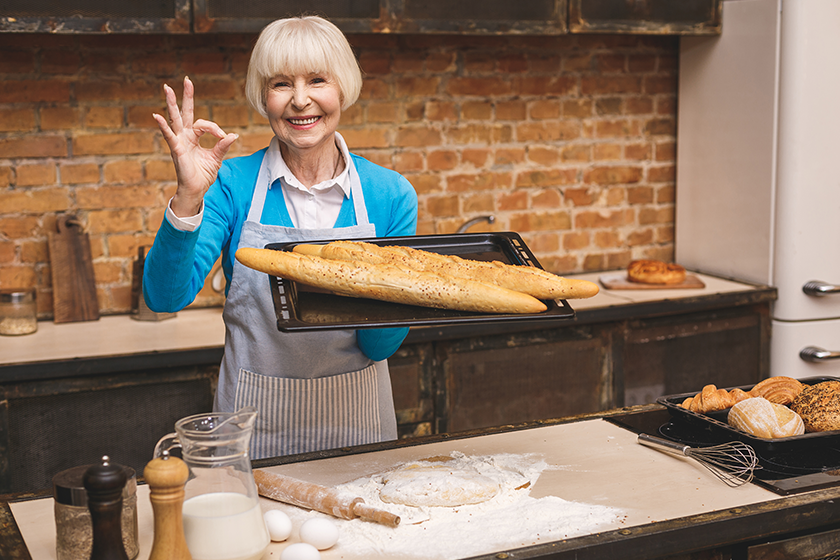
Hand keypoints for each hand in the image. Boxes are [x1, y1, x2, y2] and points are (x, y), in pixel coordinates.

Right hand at [152, 76, 237, 216]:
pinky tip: (157, 116)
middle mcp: (185, 136)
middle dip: (186, 96)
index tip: (224, 137)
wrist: (197, 190)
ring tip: (167, 88)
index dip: (215, 129)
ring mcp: (179, 141)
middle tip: (186, 80)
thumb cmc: (203, 174)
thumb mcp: (216, 158)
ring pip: (175, 119)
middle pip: (185, 112)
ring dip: (171, 103)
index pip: (204, 124)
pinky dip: (163, 126)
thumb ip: (222, 145)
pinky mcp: (176, 150)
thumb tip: (233, 135)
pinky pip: (169, 136)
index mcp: (194, 137)